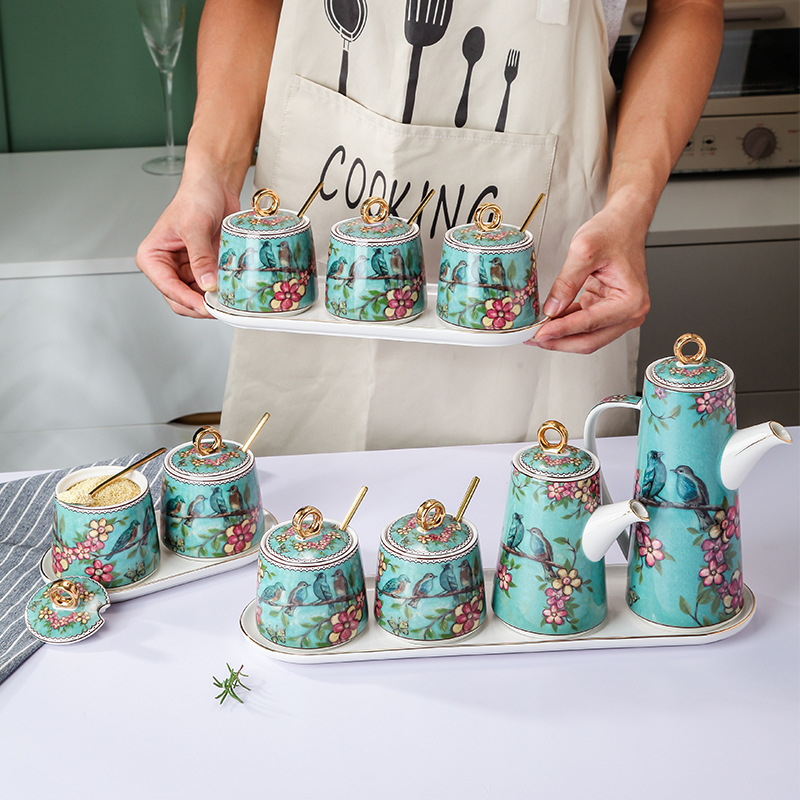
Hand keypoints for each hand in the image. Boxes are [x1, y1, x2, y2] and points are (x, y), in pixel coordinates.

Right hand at [135, 168, 242, 317]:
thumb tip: (207, 283)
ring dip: (212, 300)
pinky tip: (231, 290)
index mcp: (152, 256)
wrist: (215, 186)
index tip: (205, 307)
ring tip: (228, 298)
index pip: (167, 287)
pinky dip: (221, 292)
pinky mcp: (203, 270)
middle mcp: (167, 267)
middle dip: (199, 305)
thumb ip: (200, 257)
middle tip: (220, 307)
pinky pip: (210, 289)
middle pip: (180, 299)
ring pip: (196, 298)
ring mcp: (186, 270)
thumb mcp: (195, 227)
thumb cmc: (196, 197)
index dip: (187, 300)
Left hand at [527, 202, 649, 353]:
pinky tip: (548, 323)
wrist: (623, 223)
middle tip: (533, 339)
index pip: (590, 323)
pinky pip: (584, 326)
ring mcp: (620, 314)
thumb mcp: (584, 251)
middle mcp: (630, 312)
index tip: (539, 334)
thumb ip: (566, 282)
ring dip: (561, 336)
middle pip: (590, 340)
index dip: (561, 331)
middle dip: (560, 341)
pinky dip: (566, 326)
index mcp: (631, 301)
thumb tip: (552, 309)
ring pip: (586, 337)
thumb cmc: (613, 232)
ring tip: (536, 332)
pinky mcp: (608, 311)